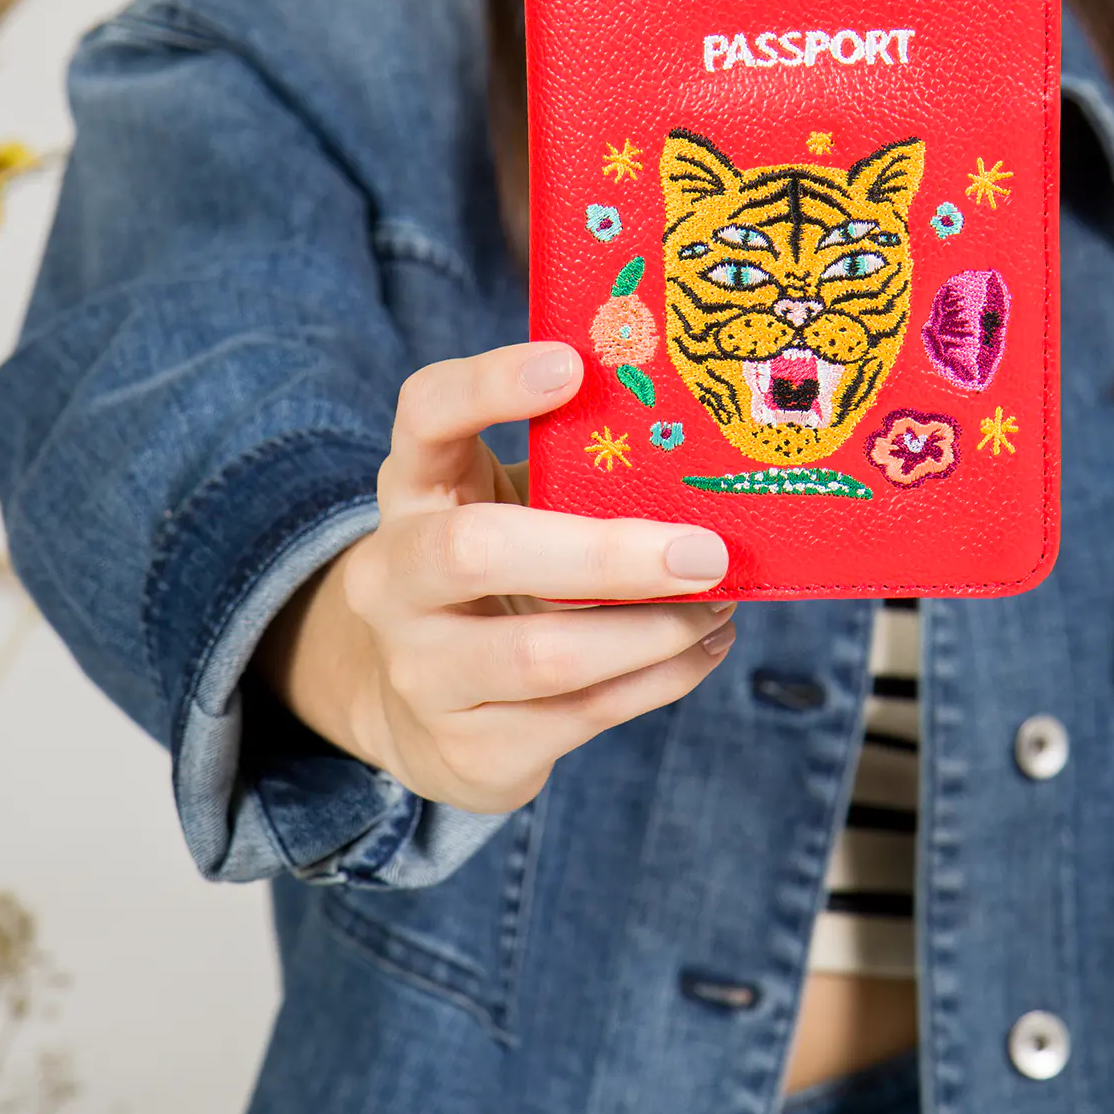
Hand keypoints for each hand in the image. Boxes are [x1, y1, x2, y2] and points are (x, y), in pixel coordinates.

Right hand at [255, 341, 736, 812]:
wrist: (418, 706)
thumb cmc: (499, 570)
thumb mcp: (510, 505)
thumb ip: (573, 473)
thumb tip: (704, 447)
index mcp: (414, 488)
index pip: (425, 414)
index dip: (489, 385)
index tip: (573, 364)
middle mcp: (394, 578)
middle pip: (476, 552)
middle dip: (605, 555)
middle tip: (705, 551)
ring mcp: (421, 671)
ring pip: (543, 656)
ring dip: (653, 631)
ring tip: (719, 602)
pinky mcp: (466, 749)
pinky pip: (580, 716)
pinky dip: (660, 680)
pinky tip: (702, 647)